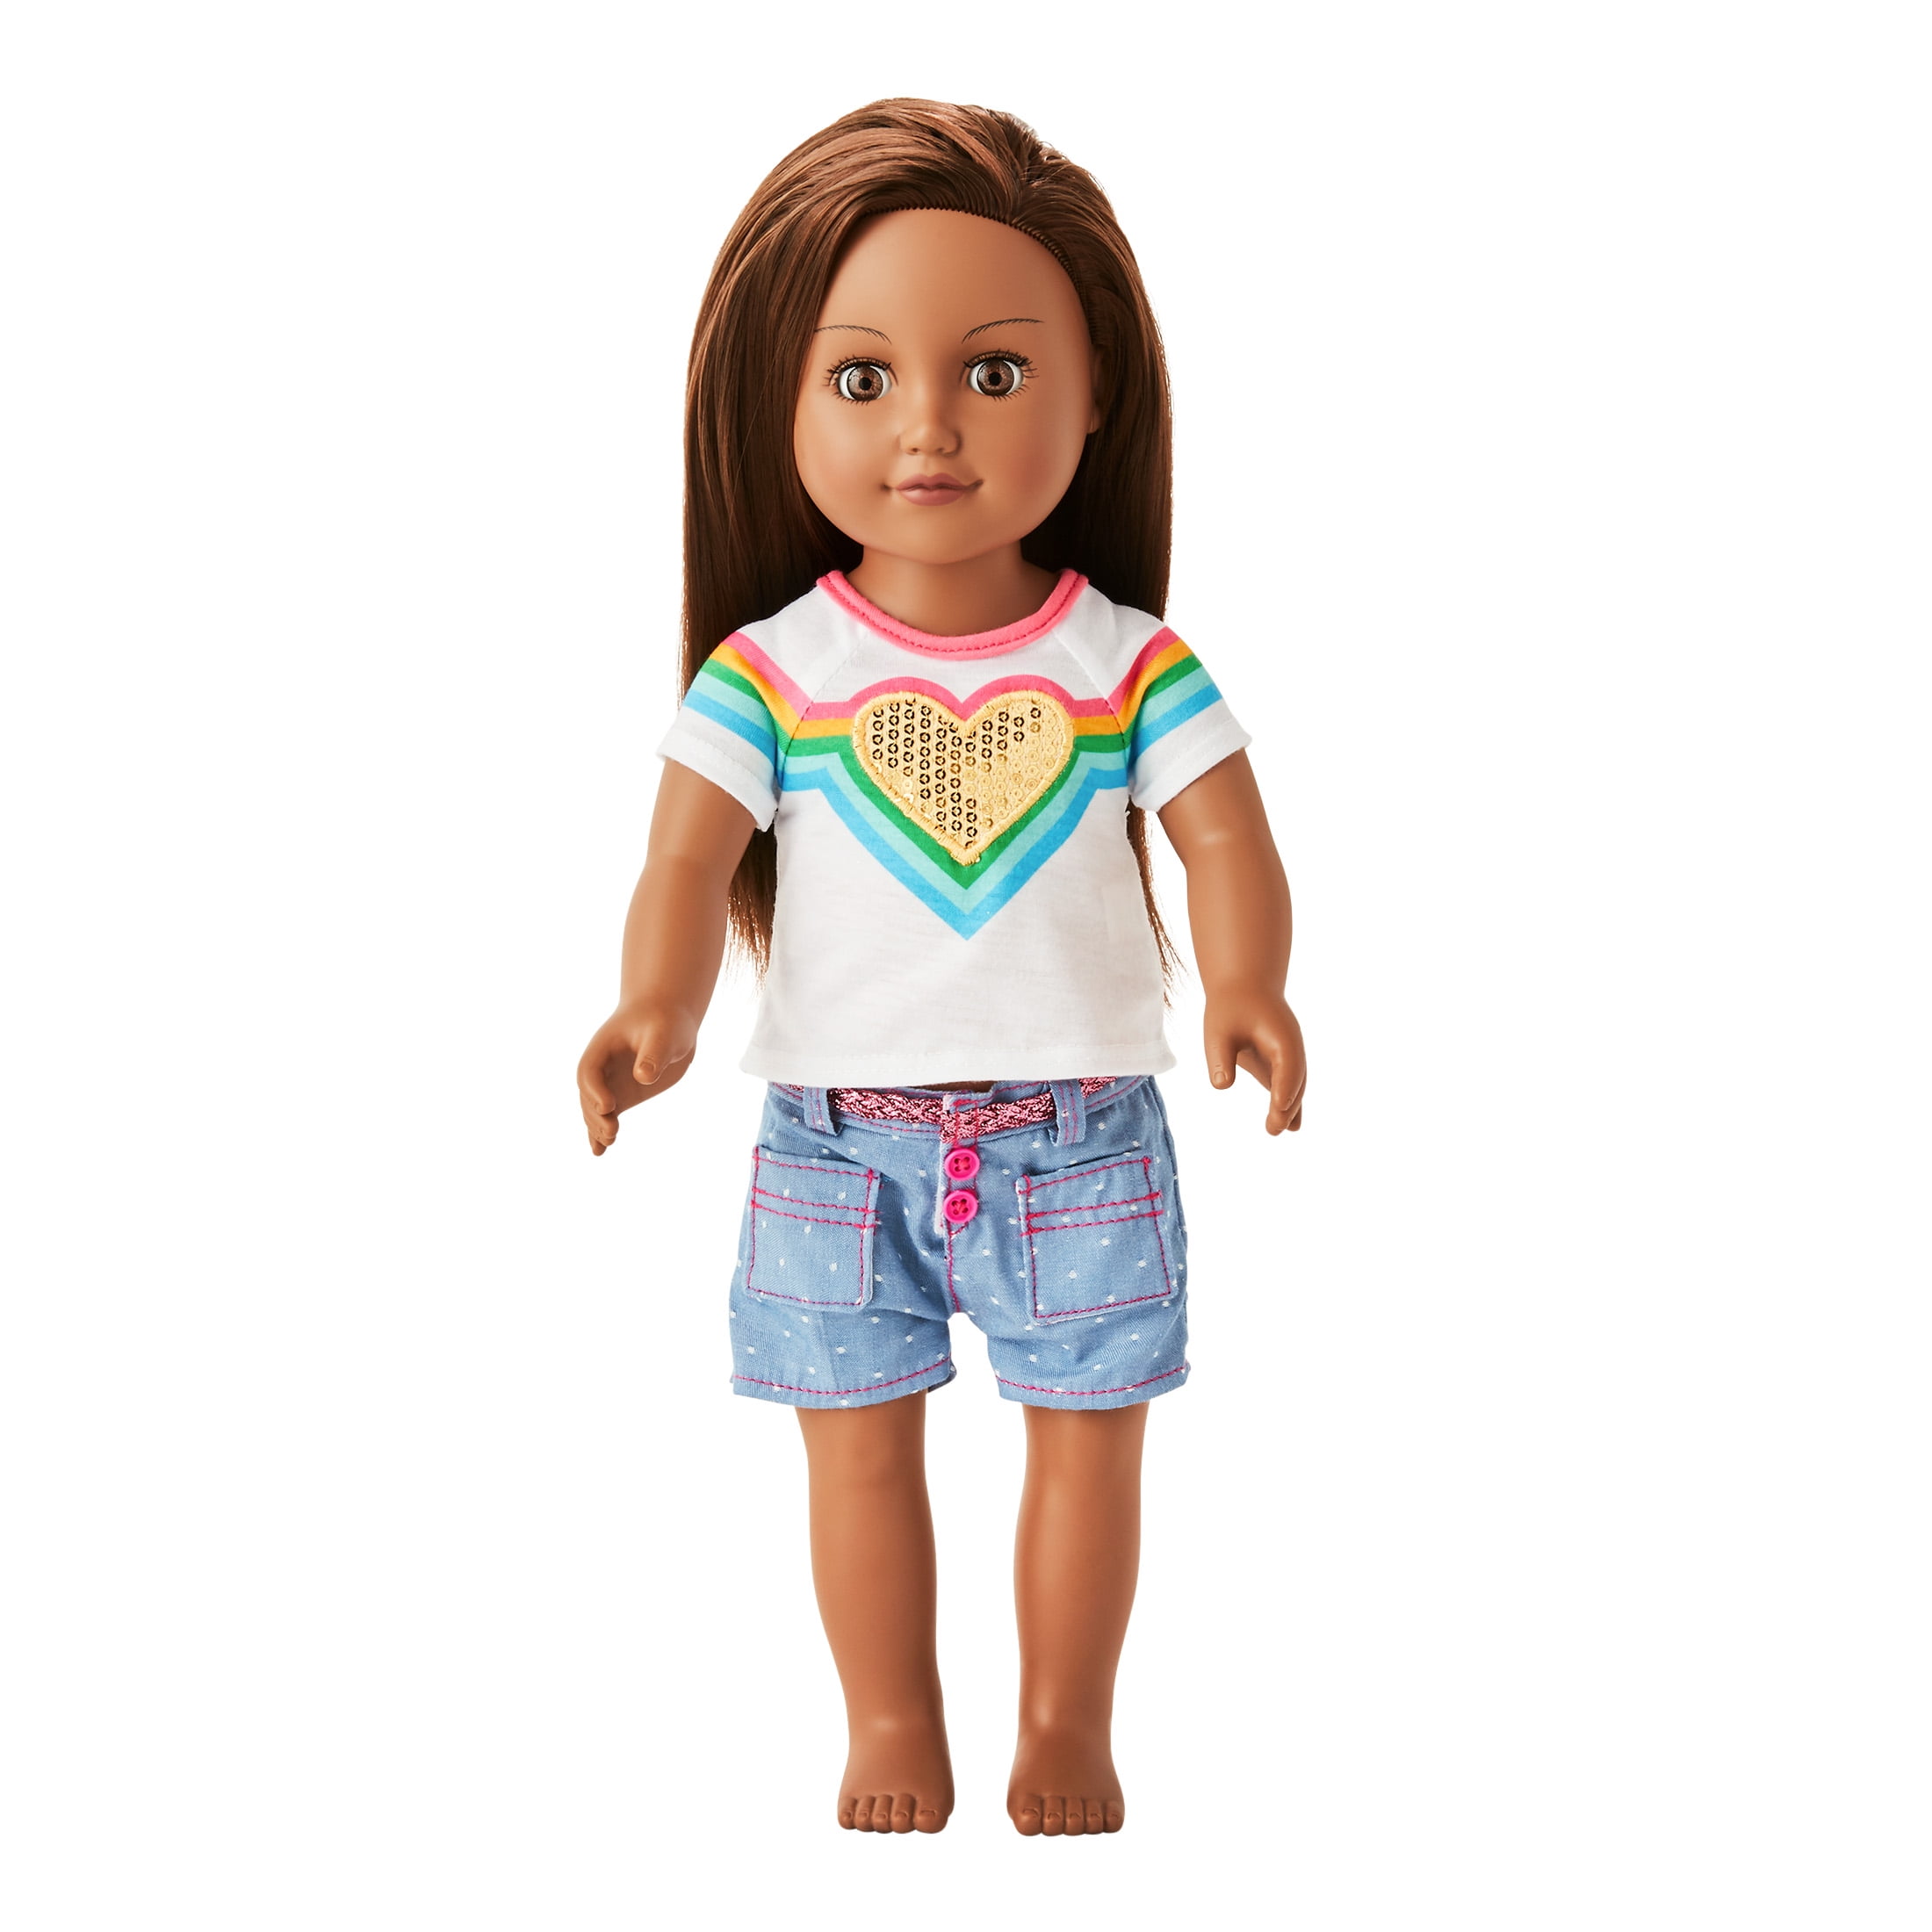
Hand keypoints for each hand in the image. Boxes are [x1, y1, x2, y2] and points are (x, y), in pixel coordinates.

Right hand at [576, 1002, 698, 1154]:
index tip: (609, 1106)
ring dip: (598, 1127)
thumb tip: (643, 1077)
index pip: (589, 1072)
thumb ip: (653, 1054)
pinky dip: (600, 1133)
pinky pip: (607, 1116)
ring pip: (594, 1109)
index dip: (595, 1091)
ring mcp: (610, 1083)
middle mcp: (601, 1068)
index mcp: (602, 1048)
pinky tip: (599, 1151)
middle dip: (596, 1115)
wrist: (668, 1018)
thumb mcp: (663, 1034)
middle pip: (588, 1095)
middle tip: (612, 1132)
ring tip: (609, 1142)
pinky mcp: (622, 1095)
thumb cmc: (665, 1020)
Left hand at [1204, 994, 1304, 1134]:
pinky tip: (1289, 1125)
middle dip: (1287, 1106)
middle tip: (1273, 1129)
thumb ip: (1220, 1058)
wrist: (1243, 987)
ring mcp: (1290, 1056)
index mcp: (1281, 1036)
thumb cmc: (1230, 1008)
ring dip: (1289, 1108)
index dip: (1284, 1085)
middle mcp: (1292, 1047)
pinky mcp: (1281, 1063)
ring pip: (1295, 1086)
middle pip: (1295, 1080)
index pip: (1287, 1064)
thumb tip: (1221, 1085)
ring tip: (1277, 1129)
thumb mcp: (1218, 1030)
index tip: (1278, 1106)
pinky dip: (1289, 1103)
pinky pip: (1289, 1085)